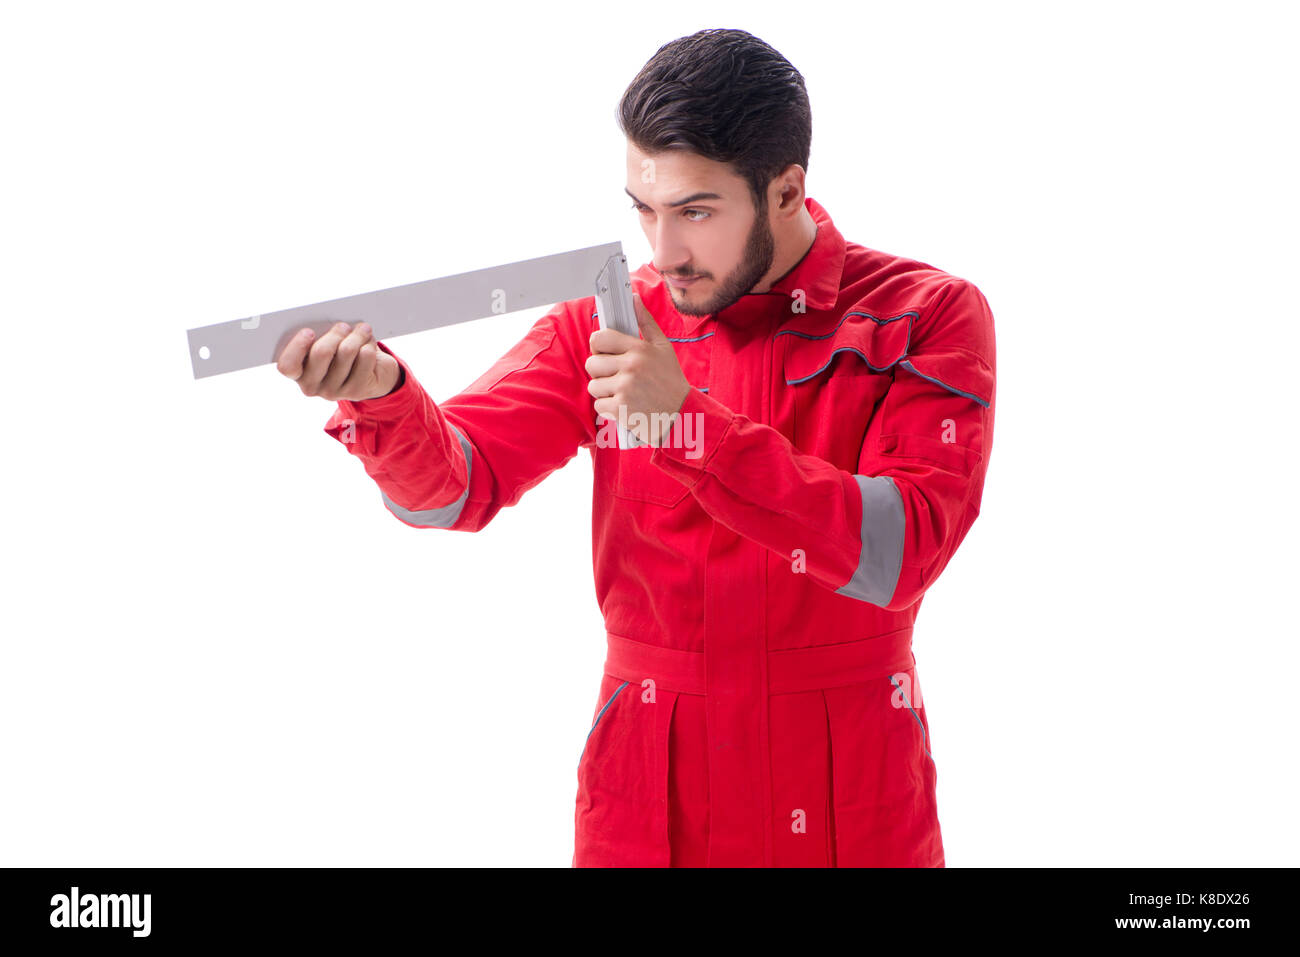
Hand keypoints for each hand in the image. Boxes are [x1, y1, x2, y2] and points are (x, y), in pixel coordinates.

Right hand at [276, 322, 399, 400]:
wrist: (372, 375)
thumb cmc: (341, 353)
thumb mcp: (325, 344)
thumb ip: (319, 336)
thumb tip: (325, 319)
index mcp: (297, 372)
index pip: (287, 365)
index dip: (297, 347)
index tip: (309, 331)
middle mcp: (312, 386)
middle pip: (321, 353)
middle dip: (335, 333)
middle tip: (344, 326)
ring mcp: (334, 391)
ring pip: (346, 352)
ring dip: (357, 335)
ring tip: (362, 330)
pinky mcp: (356, 391)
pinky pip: (365, 357)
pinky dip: (369, 345)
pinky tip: (368, 344)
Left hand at [585, 293, 689, 446]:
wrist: (682, 414)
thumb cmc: (671, 380)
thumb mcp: (663, 348)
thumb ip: (646, 322)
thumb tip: (633, 299)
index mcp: (639, 349)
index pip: (599, 338)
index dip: (598, 346)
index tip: (604, 353)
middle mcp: (631, 367)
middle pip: (591, 363)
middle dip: (600, 371)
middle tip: (615, 376)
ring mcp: (625, 388)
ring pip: (594, 386)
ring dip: (604, 391)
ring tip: (622, 392)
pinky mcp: (621, 409)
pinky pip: (599, 406)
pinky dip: (609, 409)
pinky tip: (624, 405)